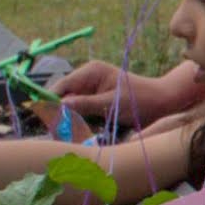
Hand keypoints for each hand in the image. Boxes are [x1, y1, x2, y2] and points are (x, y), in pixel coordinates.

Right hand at [44, 57, 200, 136]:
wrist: (162, 101)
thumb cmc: (140, 100)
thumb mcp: (111, 104)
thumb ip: (85, 104)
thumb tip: (61, 105)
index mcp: (91, 71)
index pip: (62, 85)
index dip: (50, 100)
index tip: (42, 117)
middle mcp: (88, 76)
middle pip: (63, 94)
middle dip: (58, 111)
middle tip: (55, 131)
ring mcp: (92, 86)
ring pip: (69, 103)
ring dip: (68, 117)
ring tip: (65, 132)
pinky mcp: (96, 97)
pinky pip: (80, 108)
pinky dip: (78, 119)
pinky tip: (77, 129)